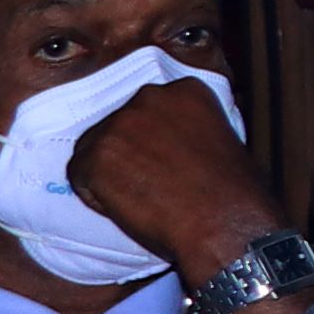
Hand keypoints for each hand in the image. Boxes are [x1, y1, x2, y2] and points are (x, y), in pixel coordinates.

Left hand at [65, 76, 281, 283]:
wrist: (223, 223)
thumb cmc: (233, 192)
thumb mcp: (222, 140)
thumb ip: (190, 129)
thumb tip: (168, 141)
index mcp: (185, 90)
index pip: (148, 110)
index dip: (152, 139)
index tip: (164, 160)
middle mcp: (149, 98)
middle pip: (118, 126)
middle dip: (127, 153)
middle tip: (149, 182)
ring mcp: (118, 126)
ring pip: (95, 150)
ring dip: (110, 174)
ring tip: (142, 197)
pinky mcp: (95, 156)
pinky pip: (81, 177)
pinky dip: (97, 197)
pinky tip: (129, 206)